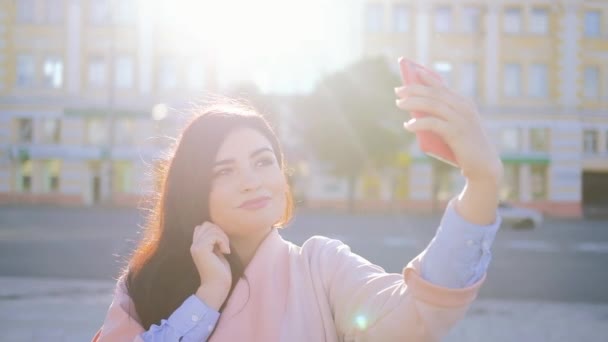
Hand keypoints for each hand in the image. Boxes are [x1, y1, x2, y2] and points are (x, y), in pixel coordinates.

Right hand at [191, 222, 231, 307]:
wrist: (217, 287)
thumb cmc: (220, 272)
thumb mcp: (217, 253)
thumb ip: (214, 242)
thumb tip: (217, 229)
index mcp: (197, 246)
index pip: (202, 226)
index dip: (215, 230)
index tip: (222, 244)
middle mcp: (194, 245)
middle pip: (207, 225)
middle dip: (219, 231)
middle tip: (225, 246)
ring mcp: (196, 247)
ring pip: (211, 228)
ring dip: (223, 237)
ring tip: (226, 250)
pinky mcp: (201, 249)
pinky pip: (214, 236)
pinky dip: (223, 242)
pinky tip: (226, 252)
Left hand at [395, 68, 502, 183]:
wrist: (483, 165)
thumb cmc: (464, 146)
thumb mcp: (453, 127)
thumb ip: (440, 117)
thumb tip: (415, 111)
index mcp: (463, 103)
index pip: (442, 86)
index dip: (427, 77)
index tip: (412, 71)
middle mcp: (463, 107)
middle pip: (434, 93)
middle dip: (414, 89)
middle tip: (398, 91)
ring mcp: (461, 119)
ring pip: (432, 105)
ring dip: (413, 102)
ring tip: (399, 103)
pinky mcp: (457, 132)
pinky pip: (434, 123)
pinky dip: (419, 123)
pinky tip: (408, 125)